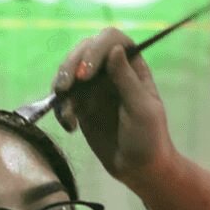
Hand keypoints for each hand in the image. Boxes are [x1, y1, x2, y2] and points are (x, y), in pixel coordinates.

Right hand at [51, 29, 174, 187]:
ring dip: (61, 86)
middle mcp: (110, 70)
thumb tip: (114, 49)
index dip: (95, 50)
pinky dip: (60, 108)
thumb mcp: (142, 109)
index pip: (110, 40)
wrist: (138, 168)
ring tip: (67, 112)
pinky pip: (62, 98)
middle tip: (64, 88)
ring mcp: (93, 87)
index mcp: (131, 66)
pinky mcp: (80, 106)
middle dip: (70, 66)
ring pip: (69, 71)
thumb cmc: (149, 137)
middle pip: (84, 50)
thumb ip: (127, 80)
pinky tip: (71, 126)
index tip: (85, 74)